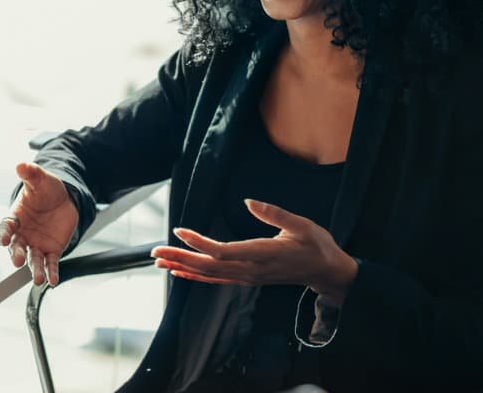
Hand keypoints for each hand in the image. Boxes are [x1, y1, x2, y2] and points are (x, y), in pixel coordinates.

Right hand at [0, 162, 78, 285]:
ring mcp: (37, 244)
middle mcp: (24, 233)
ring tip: (38, 278)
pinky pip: (51, 263)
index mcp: (16, 217)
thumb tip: (21, 165)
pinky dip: (52, 272)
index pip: (7, 226)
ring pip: (33, 259)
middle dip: (16, 254)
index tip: (3, 239)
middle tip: (17, 260)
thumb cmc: (46, 190)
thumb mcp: (40, 179)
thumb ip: (31, 173)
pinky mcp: (52, 250)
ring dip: (35, 269)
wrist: (65, 199)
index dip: (4, 232)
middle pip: (17, 246)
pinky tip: (52, 280)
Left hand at [151, 199, 357, 304]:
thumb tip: (249, 201)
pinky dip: (196, 277)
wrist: (327, 272)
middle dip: (180, 258)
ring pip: (209, 275)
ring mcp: (248, 276)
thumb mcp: (302, 225)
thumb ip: (274, 213)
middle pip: (209, 266)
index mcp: (262, 254)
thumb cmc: (316, 245)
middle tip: (155, 251)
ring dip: (183, 267)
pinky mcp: (248, 278)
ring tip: (159, 261)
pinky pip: (217, 280)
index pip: (223, 251)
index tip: (180, 230)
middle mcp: (251, 269)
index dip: (198, 243)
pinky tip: (180, 274)